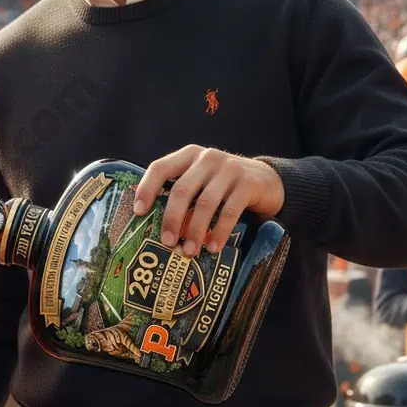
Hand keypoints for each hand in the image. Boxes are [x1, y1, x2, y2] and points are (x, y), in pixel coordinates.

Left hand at [133, 146, 284, 256]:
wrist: (268, 180)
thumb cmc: (223, 185)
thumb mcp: (201, 180)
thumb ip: (181, 192)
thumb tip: (152, 223)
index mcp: (189, 155)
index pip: (160, 167)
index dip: (146, 189)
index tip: (139, 212)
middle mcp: (207, 158)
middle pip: (182, 189)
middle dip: (172, 218)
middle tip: (167, 242)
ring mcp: (229, 169)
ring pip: (205, 203)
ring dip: (194, 230)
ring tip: (189, 251)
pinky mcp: (248, 183)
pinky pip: (229, 211)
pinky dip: (219, 231)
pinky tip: (213, 247)